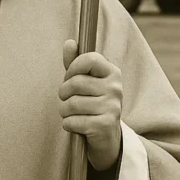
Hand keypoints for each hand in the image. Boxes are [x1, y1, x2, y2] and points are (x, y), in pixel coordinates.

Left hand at [59, 39, 123, 171]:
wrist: (106, 137)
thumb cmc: (91, 103)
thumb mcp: (84, 81)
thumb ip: (74, 62)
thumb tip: (69, 42)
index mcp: (112, 73)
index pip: (89, 59)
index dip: (73, 68)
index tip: (70, 77)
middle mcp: (115, 88)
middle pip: (75, 83)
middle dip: (64, 93)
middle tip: (68, 99)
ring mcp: (112, 107)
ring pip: (71, 104)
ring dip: (64, 111)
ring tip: (72, 113)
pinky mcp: (105, 125)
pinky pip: (73, 121)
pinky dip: (68, 124)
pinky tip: (76, 125)